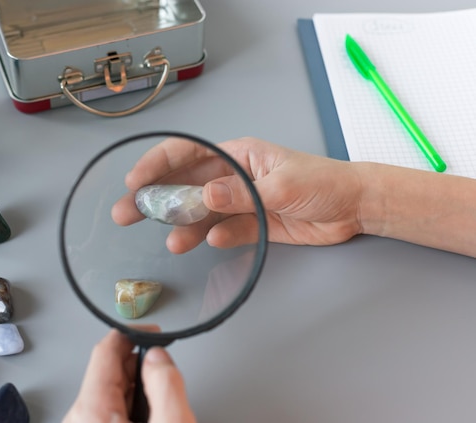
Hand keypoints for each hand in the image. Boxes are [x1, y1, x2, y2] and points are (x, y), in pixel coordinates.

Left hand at [63, 329, 195, 422]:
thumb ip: (166, 386)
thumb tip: (158, 357)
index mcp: (92, 411)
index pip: (105, 350)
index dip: (132, 334)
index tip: (153, 332)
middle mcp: (80, 418)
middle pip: (110, 371)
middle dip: (141, 367)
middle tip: (164, 375)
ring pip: (112, 392)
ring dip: (138, 390)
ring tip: (160, 409)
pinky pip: (110, 411)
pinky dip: (132, 408)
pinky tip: (150, 419)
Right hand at [112, 136, 363, 252]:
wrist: (354, 208)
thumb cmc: (324, 182)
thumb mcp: (282, 185)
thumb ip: (241, 193)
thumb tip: (203, 196)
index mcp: (237, 155)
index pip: (187, 154)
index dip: (157, 165)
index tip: (134, 182)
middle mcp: (232, 177)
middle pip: (184, 186)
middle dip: (155, 199)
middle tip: (126, 215)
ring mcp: (240, 202)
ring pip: (201, 213)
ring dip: (183, 226)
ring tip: (172, 243)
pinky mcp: (251, 225)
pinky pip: (224, 231)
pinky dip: (215, 238)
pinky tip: (209, 243)